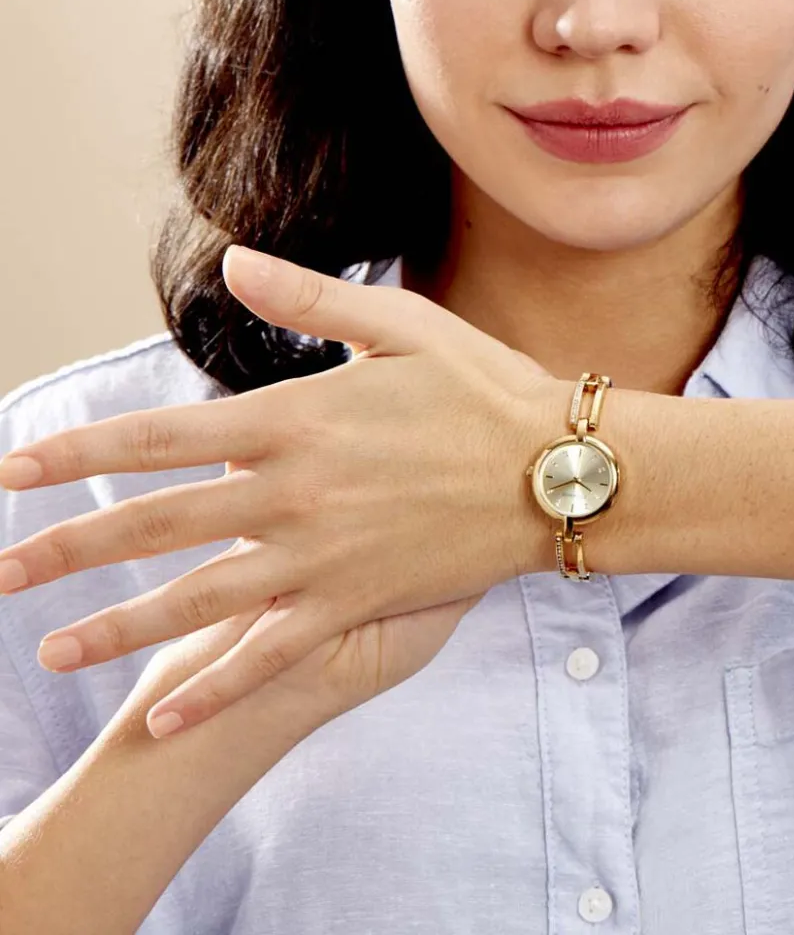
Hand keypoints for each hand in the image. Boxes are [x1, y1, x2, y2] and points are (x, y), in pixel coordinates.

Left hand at [0, 244, 565, 736]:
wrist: (554, 470)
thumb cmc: (483, 391)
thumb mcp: (401, 326)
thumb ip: (310, 300)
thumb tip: (234, 263)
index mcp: (296, 422)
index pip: (158, 439)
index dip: (77, 454)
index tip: (10, 470)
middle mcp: (292, 495)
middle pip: (156, 527)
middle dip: (65, 549)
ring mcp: (321, 560)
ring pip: (197, 602)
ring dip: (116, 627)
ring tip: (46, 652)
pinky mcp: (355, 606)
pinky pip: (271, 655)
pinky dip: (216, 688)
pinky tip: (164, 716)